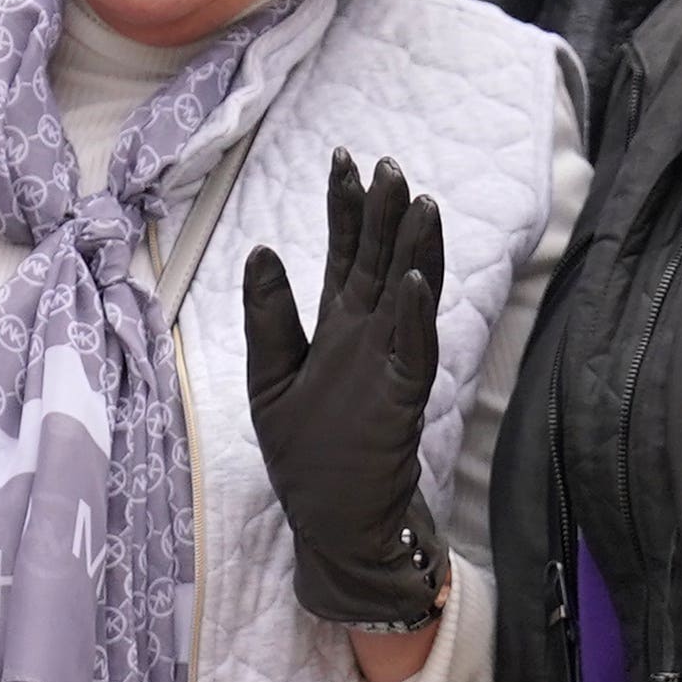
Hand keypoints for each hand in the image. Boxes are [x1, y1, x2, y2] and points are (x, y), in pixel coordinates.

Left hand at [242, 155, 450, 631]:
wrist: (334, 523)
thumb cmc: (307, 456)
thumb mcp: (268, 380)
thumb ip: (268, 318)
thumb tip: (262, 249)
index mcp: (334, 326)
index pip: (342, 253)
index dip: (343, 207)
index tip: (343, 158)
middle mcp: (366, 336)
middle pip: (378, 262)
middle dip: (382, 214)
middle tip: (388, 164)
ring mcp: (389, 364)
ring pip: (407, 295)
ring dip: (413, 251)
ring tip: (419, 203)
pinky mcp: (403, 400)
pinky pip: (415, 351)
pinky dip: (417, 317)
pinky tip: (416, 280)